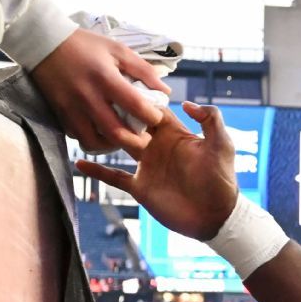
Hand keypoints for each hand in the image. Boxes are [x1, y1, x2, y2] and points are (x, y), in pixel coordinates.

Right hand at [30, 27, 170, 152]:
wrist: (42, 42)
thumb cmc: (85, 45)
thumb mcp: (117, 50)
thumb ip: (143, 70)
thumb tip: (165, 92)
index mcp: (105, 78)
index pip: (135, 106)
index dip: (151, 117)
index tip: (157, 118)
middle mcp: (88, 97)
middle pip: (116, 132)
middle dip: (135, 142)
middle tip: (145, 140)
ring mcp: (71, 108)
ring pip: (94, 141)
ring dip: (113, 146)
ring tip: (123, 139)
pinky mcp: (59, 113)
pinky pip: (78, 137)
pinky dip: (92, 140)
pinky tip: (102, 134)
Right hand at [77, 102, 238, 239]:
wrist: (215, 216)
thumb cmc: (221, 180)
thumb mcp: (221, 145)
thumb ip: (210, 119)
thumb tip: (186, 102)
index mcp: (175, 134)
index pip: (152, 110)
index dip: (139, 99)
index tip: (120, 85)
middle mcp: (157, 147)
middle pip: (131, 124)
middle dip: (115, 113)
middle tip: (94, 100)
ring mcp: (147, 166)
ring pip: (119, 146)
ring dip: (103, 136)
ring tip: (83, 123)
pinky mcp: (140, 187)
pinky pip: (114, 177)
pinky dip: (97, 171)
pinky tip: (79, 163)